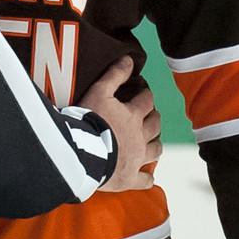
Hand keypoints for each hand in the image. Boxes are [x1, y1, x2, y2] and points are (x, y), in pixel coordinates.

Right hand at [79, 56, 161, 191]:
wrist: (83, 152)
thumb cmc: (89, 120)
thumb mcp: (99, 91)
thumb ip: (114, 74)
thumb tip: (129, 59)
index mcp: (133, 115)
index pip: (146, 101)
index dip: (146, 96)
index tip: (143, 93)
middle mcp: (140, 136)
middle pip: (155, 125)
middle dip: (154, 118)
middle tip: (149, 116)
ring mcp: (137, 159)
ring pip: (156, 150)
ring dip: (155, 144)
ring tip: (152, 141)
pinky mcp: (129, 179)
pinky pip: (145, 180)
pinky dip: (147, 177)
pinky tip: (146, 176)